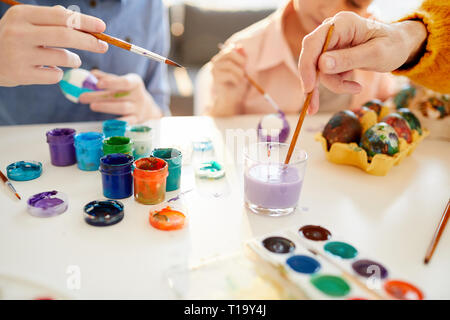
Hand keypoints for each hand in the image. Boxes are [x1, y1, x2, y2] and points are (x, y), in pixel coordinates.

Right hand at [0, 4, 107, 86]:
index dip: (85, 22)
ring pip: (63, 58)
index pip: (61, 17)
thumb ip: (51, 19)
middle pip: (65, 37)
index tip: (102, 28)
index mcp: (22, 15)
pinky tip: (49, 69)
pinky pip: (55, 75)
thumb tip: (80, 21)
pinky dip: (59, 73)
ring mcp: (19, 55)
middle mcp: (19, 33)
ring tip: (72, 59)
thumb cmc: (13, 38)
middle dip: (89, 42)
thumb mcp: (25, 22)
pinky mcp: (21, 75)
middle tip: (103, 47)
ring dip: (74, 60)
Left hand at [79, 70, 161, 122]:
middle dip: (99, 96)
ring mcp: (138, 108)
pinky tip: (106, 123)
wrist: (147, 108)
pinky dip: (118, 123)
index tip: (98, 84)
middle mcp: (138, 95)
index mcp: (135, 82)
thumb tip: (91, 74)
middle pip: (118, 95)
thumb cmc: (129, 92)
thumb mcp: (121, 82)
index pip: (124, 82)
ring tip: (92, 106)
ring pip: (122, 108)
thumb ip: (107, 78)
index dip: (111, 83)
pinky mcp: (137, 120)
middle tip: (83, 97)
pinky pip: (128, 121)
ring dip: (106, 107)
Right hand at [211, 44, 246, 89]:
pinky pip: (229, 74)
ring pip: (229, 64)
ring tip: (241, 79)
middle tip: (244, 70)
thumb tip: (240, 46)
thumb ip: (242, 57)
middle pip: (229, 53)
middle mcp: (216, 61)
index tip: (244, 64)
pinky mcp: (215, 78)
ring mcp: (214, 69)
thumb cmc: (239, 84)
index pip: (230, 48)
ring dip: (239, 72)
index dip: (240, 55)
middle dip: (240, 61)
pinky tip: (236, 83)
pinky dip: (237, 79)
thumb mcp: (244, 69)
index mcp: (222, 58)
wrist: (233, 100)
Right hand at [299, 11, 426, 113]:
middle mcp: (331, 31)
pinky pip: (326, 74)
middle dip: (313, 83)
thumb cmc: (392, 46)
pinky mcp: (331, 56)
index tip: (309, 88)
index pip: (313, 43)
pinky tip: (354, 85)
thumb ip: (349, 59)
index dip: (307, 65)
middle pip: (311, 58)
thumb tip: (321, 65)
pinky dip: (337, 84)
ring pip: (319, 71)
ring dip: (335, 84)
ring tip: (356, 88)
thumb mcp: (375, 54)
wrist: (399, 46)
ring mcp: (330, 44)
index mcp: (341, 24)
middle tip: (312, 108)